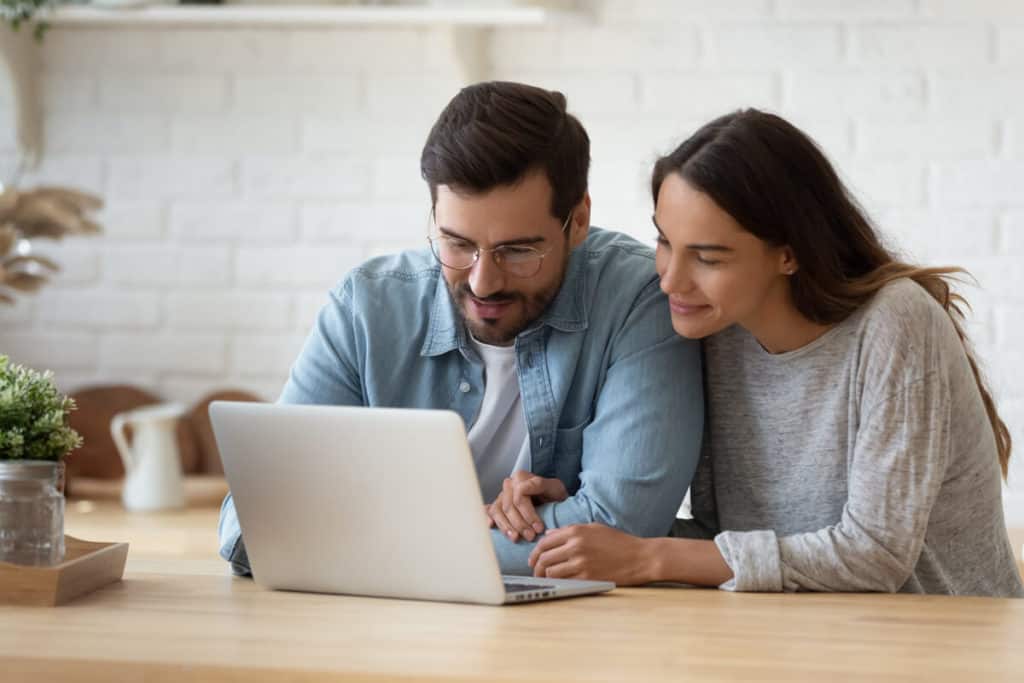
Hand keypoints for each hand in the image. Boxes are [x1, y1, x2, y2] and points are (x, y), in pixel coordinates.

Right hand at [486, 471, 567, 542]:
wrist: (553, 502)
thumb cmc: (554, 496)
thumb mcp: (555, 488)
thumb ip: (541, 485)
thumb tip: (522, 489)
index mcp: (521, 477)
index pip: (519, 496)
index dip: (529, 514)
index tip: (539, 528)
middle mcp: (509, 485)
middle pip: (508, 506)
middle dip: (519, 524)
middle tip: (531, 537)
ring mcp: (502, 496)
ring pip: (498, 511)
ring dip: (506, 527)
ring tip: (516, 538)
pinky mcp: (498, 506)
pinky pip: (489, 512)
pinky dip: (488, 519)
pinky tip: (491, 527)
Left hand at [528, 523, 655, 584]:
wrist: (640, 557)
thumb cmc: (618, 542)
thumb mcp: (594, 528)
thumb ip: (570, 531)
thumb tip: (549, 534)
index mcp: (575, 531)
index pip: (545, 542)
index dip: (535, 553)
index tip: (533, 560)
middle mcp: (575, 546)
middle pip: (544, 558)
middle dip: (536, 567)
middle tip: (536, 572)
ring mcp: (581, 562)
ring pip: (551, 571)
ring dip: (546, 577)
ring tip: (546, 579)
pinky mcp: (588, 577)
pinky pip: (565, 581)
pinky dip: (559, 583)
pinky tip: (560, 583)